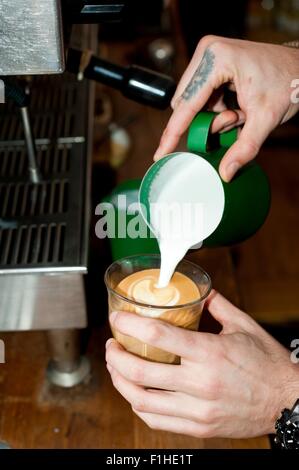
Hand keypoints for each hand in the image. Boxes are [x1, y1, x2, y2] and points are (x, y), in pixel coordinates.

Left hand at [106, 290, 298, 437]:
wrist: (288, 400)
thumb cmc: (267, 363)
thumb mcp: (243, 326)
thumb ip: (217, 305)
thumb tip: (201, 291)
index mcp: (210, 352)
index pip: (157, 335)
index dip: (129, 324)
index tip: (116, 318)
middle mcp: (201, 383)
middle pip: (140, 372)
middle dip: (115, 356)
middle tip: (112, 344)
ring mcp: (198, 409)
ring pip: (142, 400)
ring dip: (120, 382)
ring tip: (116, 367)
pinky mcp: (199, 427)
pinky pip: (156, 420)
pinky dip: (138, 405)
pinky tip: (135, 392)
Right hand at [154, 36, 298, 180]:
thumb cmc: (287, 83)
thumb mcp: (266, 118)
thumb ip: (245, 147)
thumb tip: (225, 174)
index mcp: (217, 59)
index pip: (187, 105)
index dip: (173, 133)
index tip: (160, 154)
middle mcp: (207, 52)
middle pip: (186, 104)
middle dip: (206, 122)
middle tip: (235, 121)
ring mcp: (207, 55)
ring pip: (192, 103)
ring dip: (212, 117)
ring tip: (239, 112)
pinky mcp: (210, 61)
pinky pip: (200, 97)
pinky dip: (216, 109)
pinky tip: (236, 106)